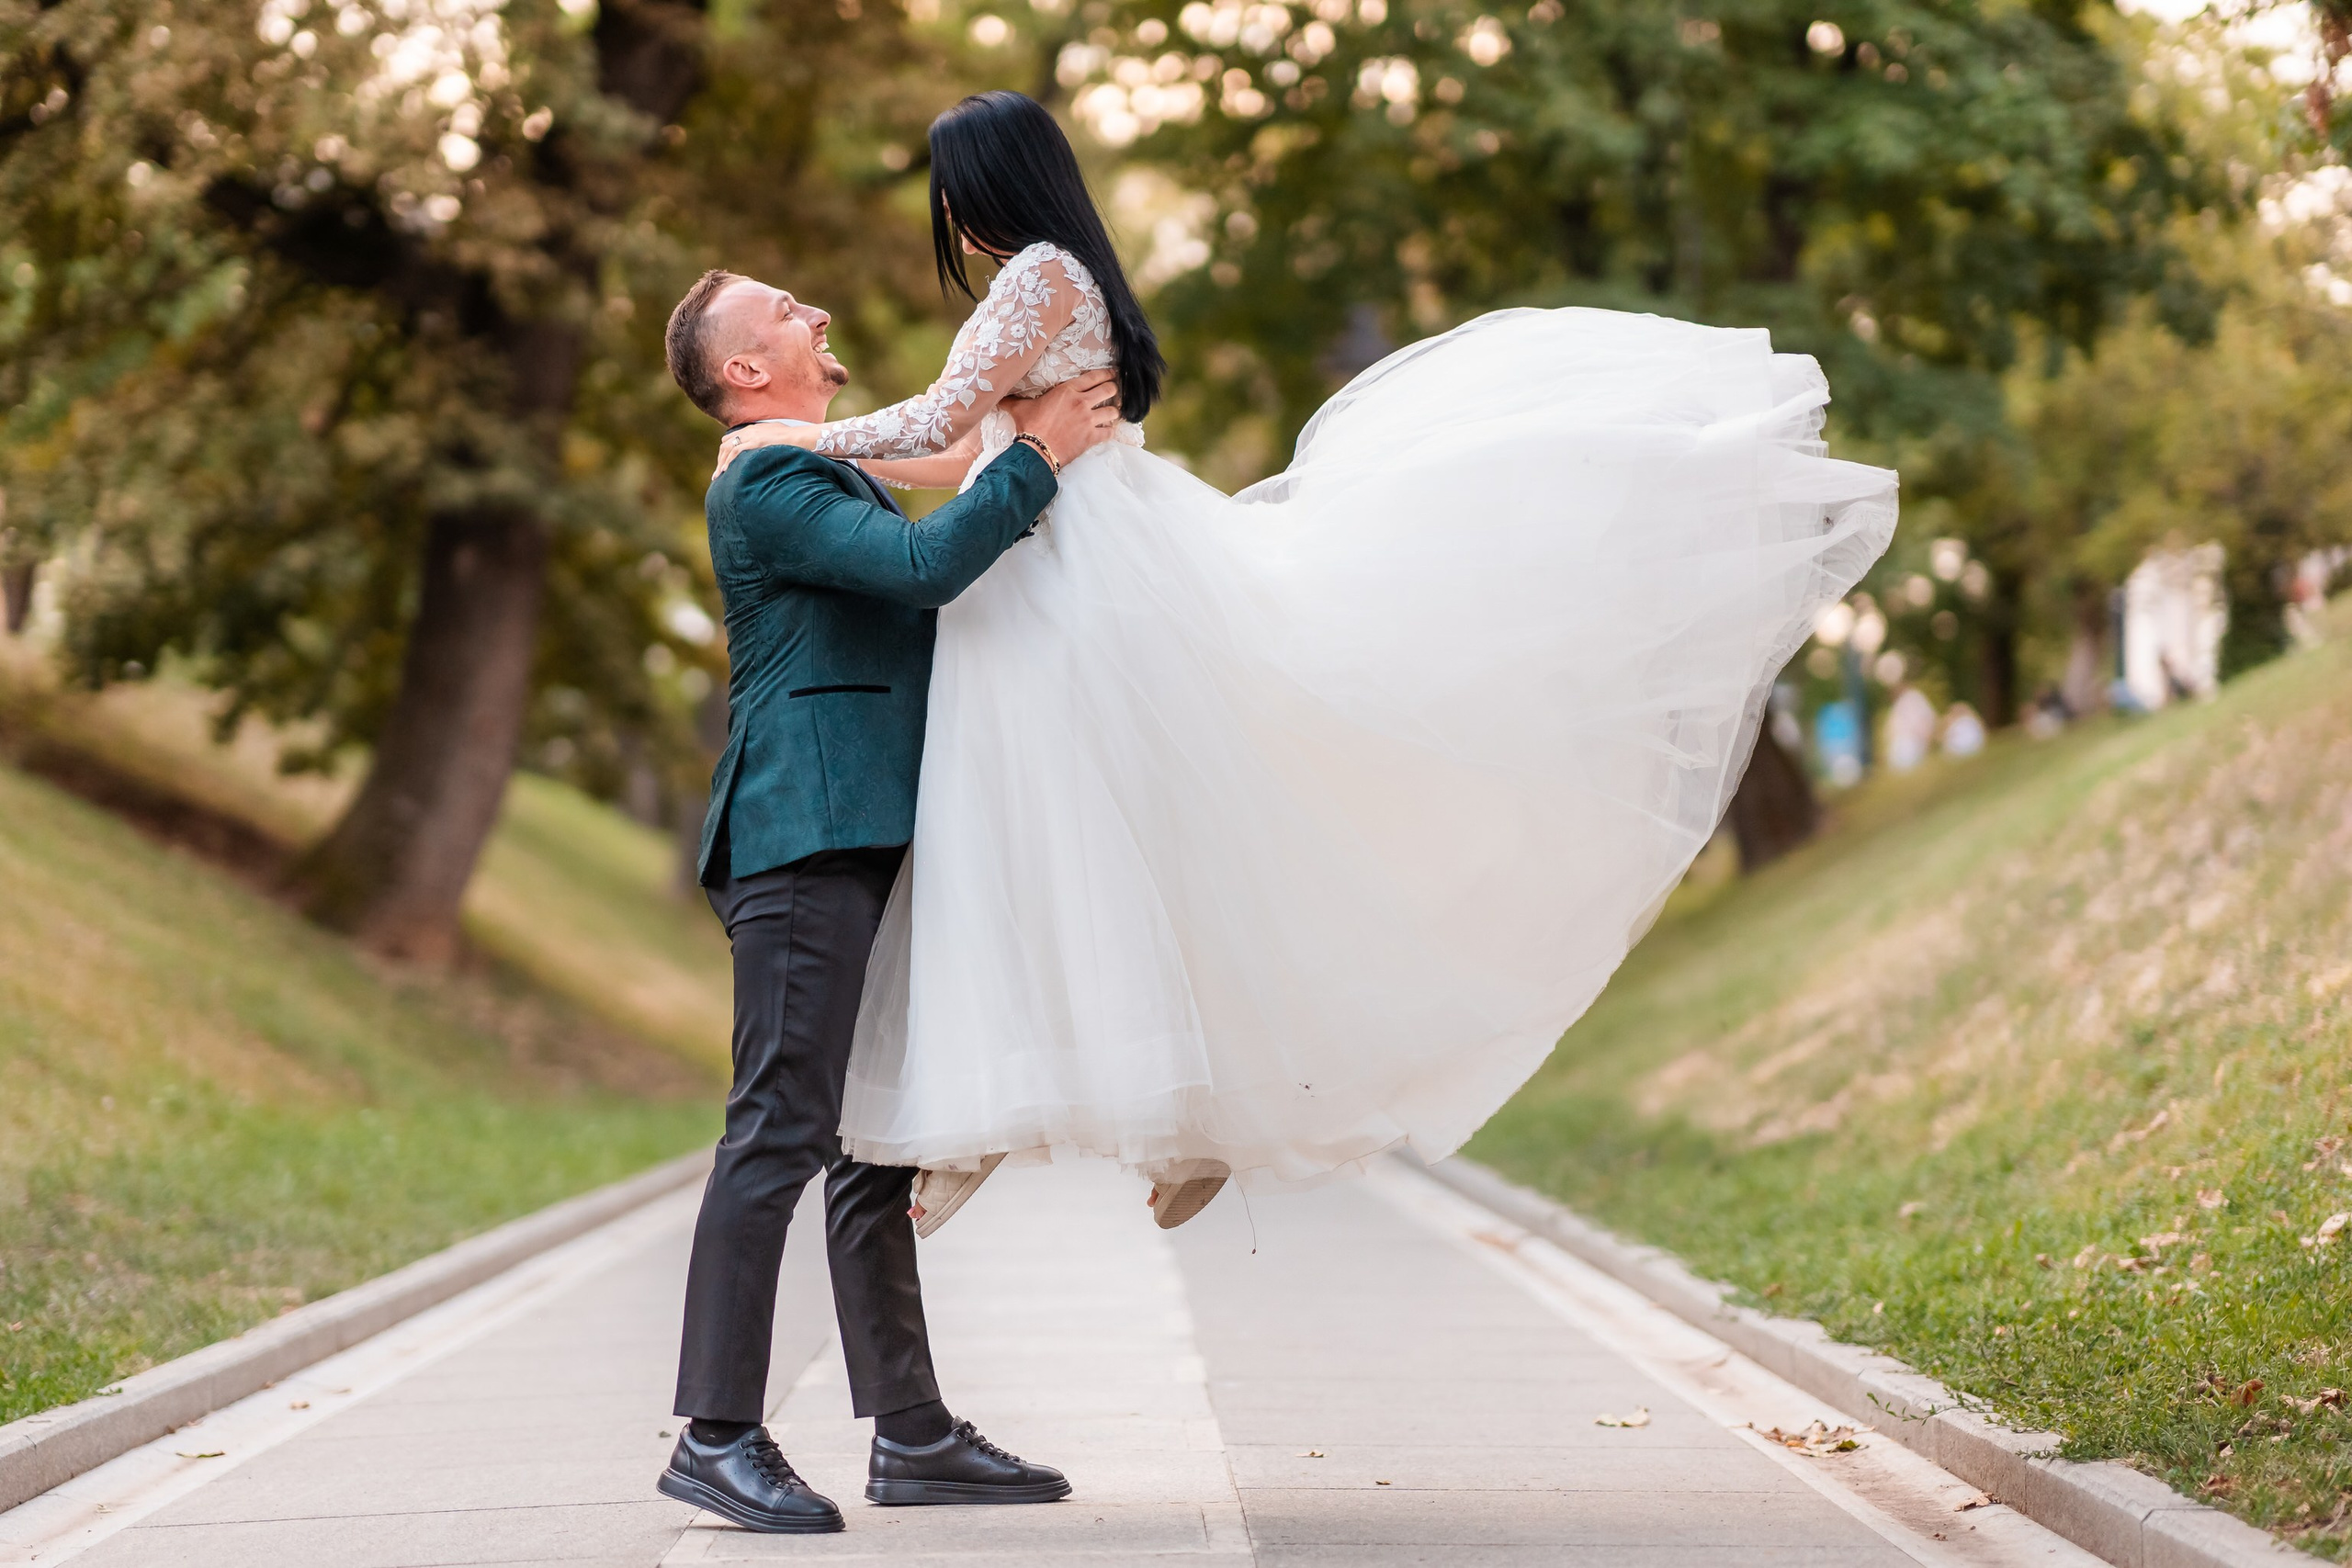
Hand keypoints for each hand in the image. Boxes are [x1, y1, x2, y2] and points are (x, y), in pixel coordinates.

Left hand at [713, 418, 820, 479]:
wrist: (801, 437)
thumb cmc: (794, 439)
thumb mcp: (777, 436)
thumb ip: (768, 440)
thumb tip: (767, 451)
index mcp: (754, 429)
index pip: (732, 439)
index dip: (726, 453)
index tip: (724, 465)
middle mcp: (750, 431)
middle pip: (726, 444)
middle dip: (720, 459)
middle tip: (717, 475)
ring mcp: (752, 436)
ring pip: (728, 449)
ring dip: (721, 463)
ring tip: (717, 477)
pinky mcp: (756, 442)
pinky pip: (736, 452)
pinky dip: (728, 461)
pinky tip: (725, 471)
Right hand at [1007, 369, 1122, 469]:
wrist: (1035, 451)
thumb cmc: (1028, 427)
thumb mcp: (1019, 408)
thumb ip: (1012, 399)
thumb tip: (997, 396)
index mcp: (1067, 391)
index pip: (1094, 377)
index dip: (1106, 374)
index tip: (1112, 374)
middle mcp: (1081, 403)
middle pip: (1109, 390)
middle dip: (1113, 390)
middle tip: (1113, 392)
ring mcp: (1088, 420)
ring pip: (1112, 411)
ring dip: (1113, 412)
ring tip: (1111, 413)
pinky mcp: (1091, 437)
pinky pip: (1109, 432)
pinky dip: (1110, 432)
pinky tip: (1107, 431)